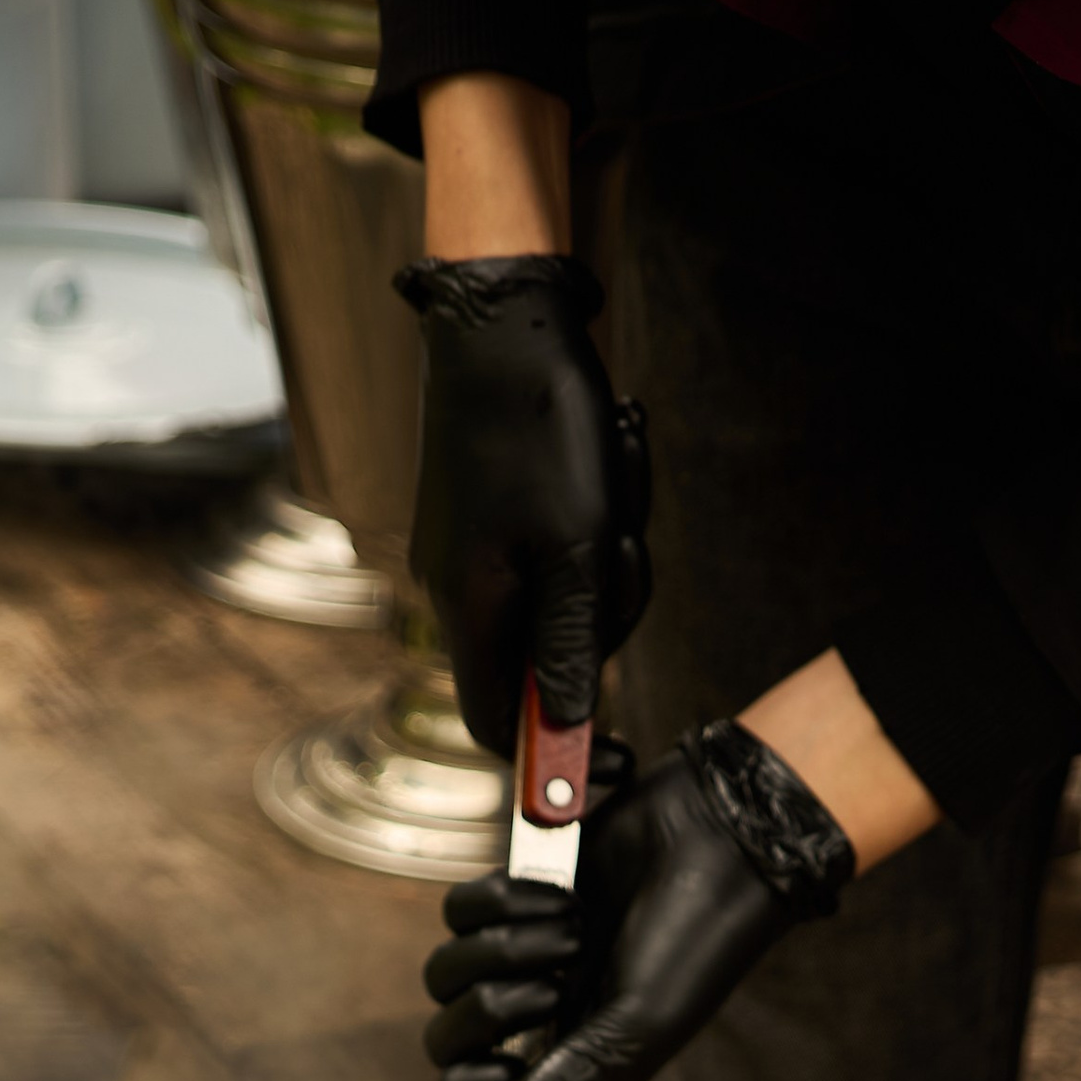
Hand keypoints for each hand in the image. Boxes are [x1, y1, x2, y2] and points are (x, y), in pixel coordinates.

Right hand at [394, 256, 649, 759]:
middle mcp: (456, 591)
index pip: (495, 729)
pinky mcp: (486, 515)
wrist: (502, 322)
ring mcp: (468, 552)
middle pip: (542, 661)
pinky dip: (590, 520)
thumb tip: (567, 730)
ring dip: (607, 554)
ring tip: (614, 477)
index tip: (616, 756)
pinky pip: (551, 551)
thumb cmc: (541, 431)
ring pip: (558, 600)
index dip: (552, 758)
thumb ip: (571, 647)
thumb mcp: (579, 549)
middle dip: (603, 616)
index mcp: (469, 612)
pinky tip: (604, 459)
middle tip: (624, 549)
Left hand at [423, 726, 853, 1080]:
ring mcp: (520, 957)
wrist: (712, 842)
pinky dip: (503, 901)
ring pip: (444, 970)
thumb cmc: (690, 946)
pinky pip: (460, 910)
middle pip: (445, 1037)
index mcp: (565, 1065)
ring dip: (504, 948)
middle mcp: (537, 1017)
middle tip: (556, 984)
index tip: (504, 1066)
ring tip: (573, 929)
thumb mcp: (633, 1031)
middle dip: (492, 1010)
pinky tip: (564, 894)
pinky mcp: (513, 897)